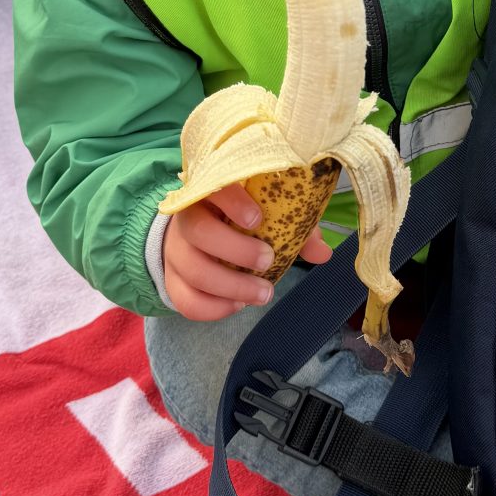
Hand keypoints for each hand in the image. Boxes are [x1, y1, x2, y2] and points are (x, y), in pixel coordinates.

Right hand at [163, 183, 331, 322]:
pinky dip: (214, 308)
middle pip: (197, 231)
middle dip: (236, 250)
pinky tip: (238, 305)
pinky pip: (185, 300)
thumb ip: (295, 227)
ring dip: (232, 287)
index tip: (257, 219)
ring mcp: (175, 250)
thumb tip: (322, 252)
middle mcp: (186, 218)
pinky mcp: (172, 280)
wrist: (198, 230)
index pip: (212, 187)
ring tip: (263, 294)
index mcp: (210, 192)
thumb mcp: (268, 214)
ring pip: (192, 270)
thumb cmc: (239, 218)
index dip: (232, 202)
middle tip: (268, 261)